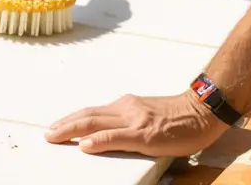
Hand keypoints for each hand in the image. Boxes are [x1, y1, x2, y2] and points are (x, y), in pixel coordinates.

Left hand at [45, 92, 228, 156]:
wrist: (202, 112)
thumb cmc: (179, 116)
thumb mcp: (148, 113)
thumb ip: (127, 120)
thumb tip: (106, 133)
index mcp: (127, 105)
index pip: (92, 112)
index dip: (72, 119)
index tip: (56, 127)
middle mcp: (127, 109)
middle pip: (88, 115)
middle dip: (65, 125)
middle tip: (47, 134)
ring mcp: (135, 121)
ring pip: (96, 123)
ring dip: (72, 130)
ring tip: (55, 137)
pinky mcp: (145, 134)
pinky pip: (116, 137)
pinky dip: (98, 140)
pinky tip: (85, 145)